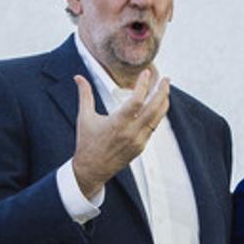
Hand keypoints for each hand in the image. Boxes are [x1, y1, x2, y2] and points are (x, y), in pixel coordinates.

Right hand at [71, 70, 170, 198]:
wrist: (91, 170)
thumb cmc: (87, 144)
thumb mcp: (84, 117)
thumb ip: (84, 95)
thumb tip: (78, 77)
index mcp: (117, 123)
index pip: (137, 101)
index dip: (143, 85)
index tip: (146, 73)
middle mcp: (130, 132)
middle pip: (154, 109)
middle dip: (162, 92)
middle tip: (166, 79)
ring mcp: (138, 141)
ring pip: (157, 119)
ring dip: (163, 103)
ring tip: (165, 90)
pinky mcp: (141, 147)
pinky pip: (153, 128)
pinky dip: (157, 116)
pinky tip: (157, 107)